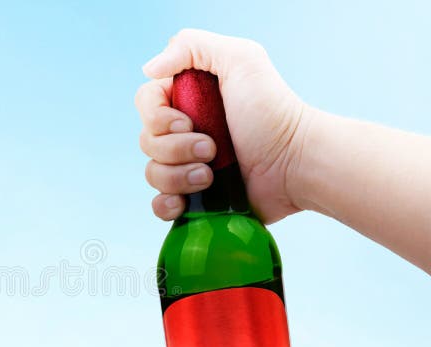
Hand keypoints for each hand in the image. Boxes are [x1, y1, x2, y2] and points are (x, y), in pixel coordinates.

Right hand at [135, 29, 310, 223]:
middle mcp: (184, 131)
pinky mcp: (194, 198)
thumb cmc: (273, 112)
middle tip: (213, 148)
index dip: (157, 116)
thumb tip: (148, 69)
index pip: (146, 102)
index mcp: (189, 97)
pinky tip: (185, 202)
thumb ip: (191, 46)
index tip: (188, 121)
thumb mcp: (241, 59)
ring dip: (179, 176)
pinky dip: (167, 204)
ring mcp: (188, 166)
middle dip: (176, 148)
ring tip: (211, 176)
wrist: (296, 166)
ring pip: (152, 172)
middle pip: (147, 140)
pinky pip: (159, 204)